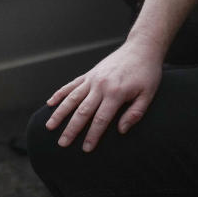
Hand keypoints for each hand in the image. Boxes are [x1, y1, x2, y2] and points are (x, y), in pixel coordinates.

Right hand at [44, 39, 162, 151]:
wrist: (141, 47)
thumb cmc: (147, 73)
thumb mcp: (148, 94)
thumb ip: (135, 113)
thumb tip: (121, 130)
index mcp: (116, 93)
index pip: (101, 119)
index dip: (92, 135)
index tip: (86, 148)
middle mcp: (101, 86)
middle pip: (82, 112)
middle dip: (71, 129)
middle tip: (62, 144)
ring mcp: (93, 79)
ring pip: (72, 98)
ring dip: (60, 113)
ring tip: (49, 126)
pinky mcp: (89, 73)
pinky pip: (71, 84)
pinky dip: (60, 93)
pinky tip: (50, 103)